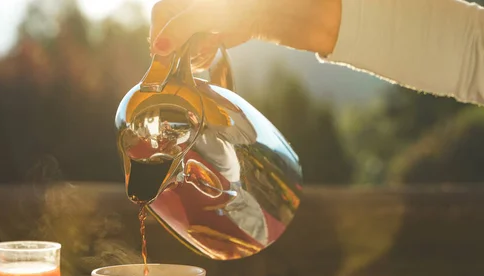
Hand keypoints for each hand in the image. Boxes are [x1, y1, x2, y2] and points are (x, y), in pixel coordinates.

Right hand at [150, 0, 341, 59]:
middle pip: (183, 15)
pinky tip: (207, 56)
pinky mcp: (249, 22)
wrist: (325, 11)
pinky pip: (221, 34)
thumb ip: (187, 24)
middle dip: (175, 38)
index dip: (161, 26)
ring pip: (200, 27)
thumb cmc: (274, 3)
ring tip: (190, 61)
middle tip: (169, 60)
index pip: (169, 4)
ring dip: (191, 45)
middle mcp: (218, 1)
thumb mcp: (222, 11)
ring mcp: (232, 9)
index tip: (158, 51)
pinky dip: (211, 46)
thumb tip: (159, 46)